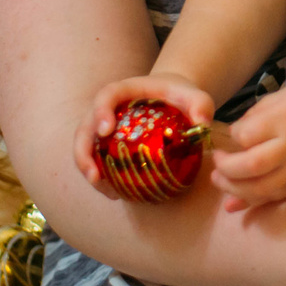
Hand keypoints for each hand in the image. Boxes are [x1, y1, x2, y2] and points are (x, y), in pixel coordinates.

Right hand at [74, 74, 217, 198]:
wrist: (173, 99)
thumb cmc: (181, 96)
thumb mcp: (195, 96)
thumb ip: (201, 104)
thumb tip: (202, 124)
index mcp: (125, 90)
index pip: (106, 95)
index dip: (101, 111)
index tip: (106, 131)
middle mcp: (108, 108)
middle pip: (85, 126)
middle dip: (83, 151)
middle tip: (94, 174)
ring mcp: (104, 128)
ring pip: (85, 147)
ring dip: (88, 170)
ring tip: (105, 191)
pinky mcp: (107, 145)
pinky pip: (96, 161)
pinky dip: (102, 178)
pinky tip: (116, 194)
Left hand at [212, 82, 285, 208]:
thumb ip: (262, 111)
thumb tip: (237, 132)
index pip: (245, 135)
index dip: (231, 138)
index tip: (230, 136)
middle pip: (249, 166)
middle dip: (226, 168)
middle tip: (217, 163)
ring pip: (259, 188)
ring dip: (233, 189)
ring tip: (220, 181)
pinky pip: (275, 198)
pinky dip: (251, 204)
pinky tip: (233, 205)